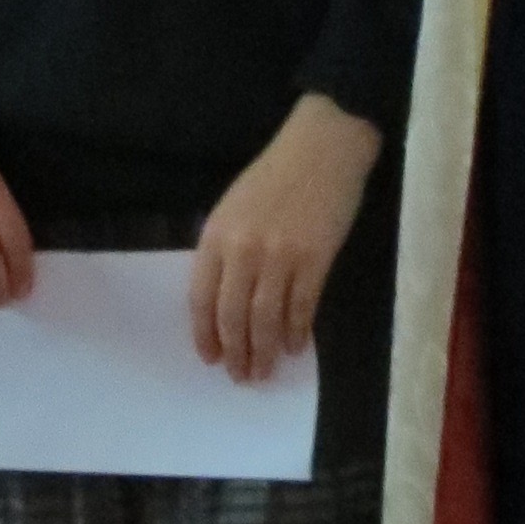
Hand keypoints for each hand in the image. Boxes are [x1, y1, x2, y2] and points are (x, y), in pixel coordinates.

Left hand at [191, 94, 379, 383]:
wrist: (322, 147)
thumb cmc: (275, 175)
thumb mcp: (234, 208)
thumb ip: (225, 250)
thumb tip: (224, 301)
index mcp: (217, 236)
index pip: (202, 298)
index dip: (205, 334)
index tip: (211, 358)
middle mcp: (244, 249)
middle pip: (233, 316)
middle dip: (236, 352)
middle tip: (242, 376)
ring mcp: (281, 255)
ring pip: (267, 318)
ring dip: (265, 351)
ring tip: (265, 372)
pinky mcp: (316, 258)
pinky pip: (302, 306)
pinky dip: (298, 332)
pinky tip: (297, 347)